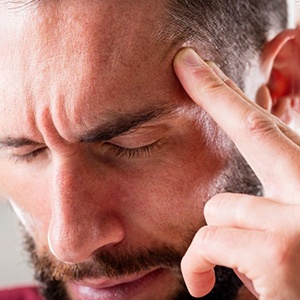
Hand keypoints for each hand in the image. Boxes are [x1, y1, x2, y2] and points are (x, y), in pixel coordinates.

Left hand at [173, 48, 299, 299]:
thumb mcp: (293, 226)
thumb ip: (271, 200)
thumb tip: (234, 189)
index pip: (269, 126)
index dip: (231, 93)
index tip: (199, 66)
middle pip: (253, 126)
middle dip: (214, 89)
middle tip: (185, 61)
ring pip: (219, 207)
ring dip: (217, 236)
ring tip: (236, 264)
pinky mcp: (278, 251)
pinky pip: (207, 240)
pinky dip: (197, 263)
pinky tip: (207, 285)